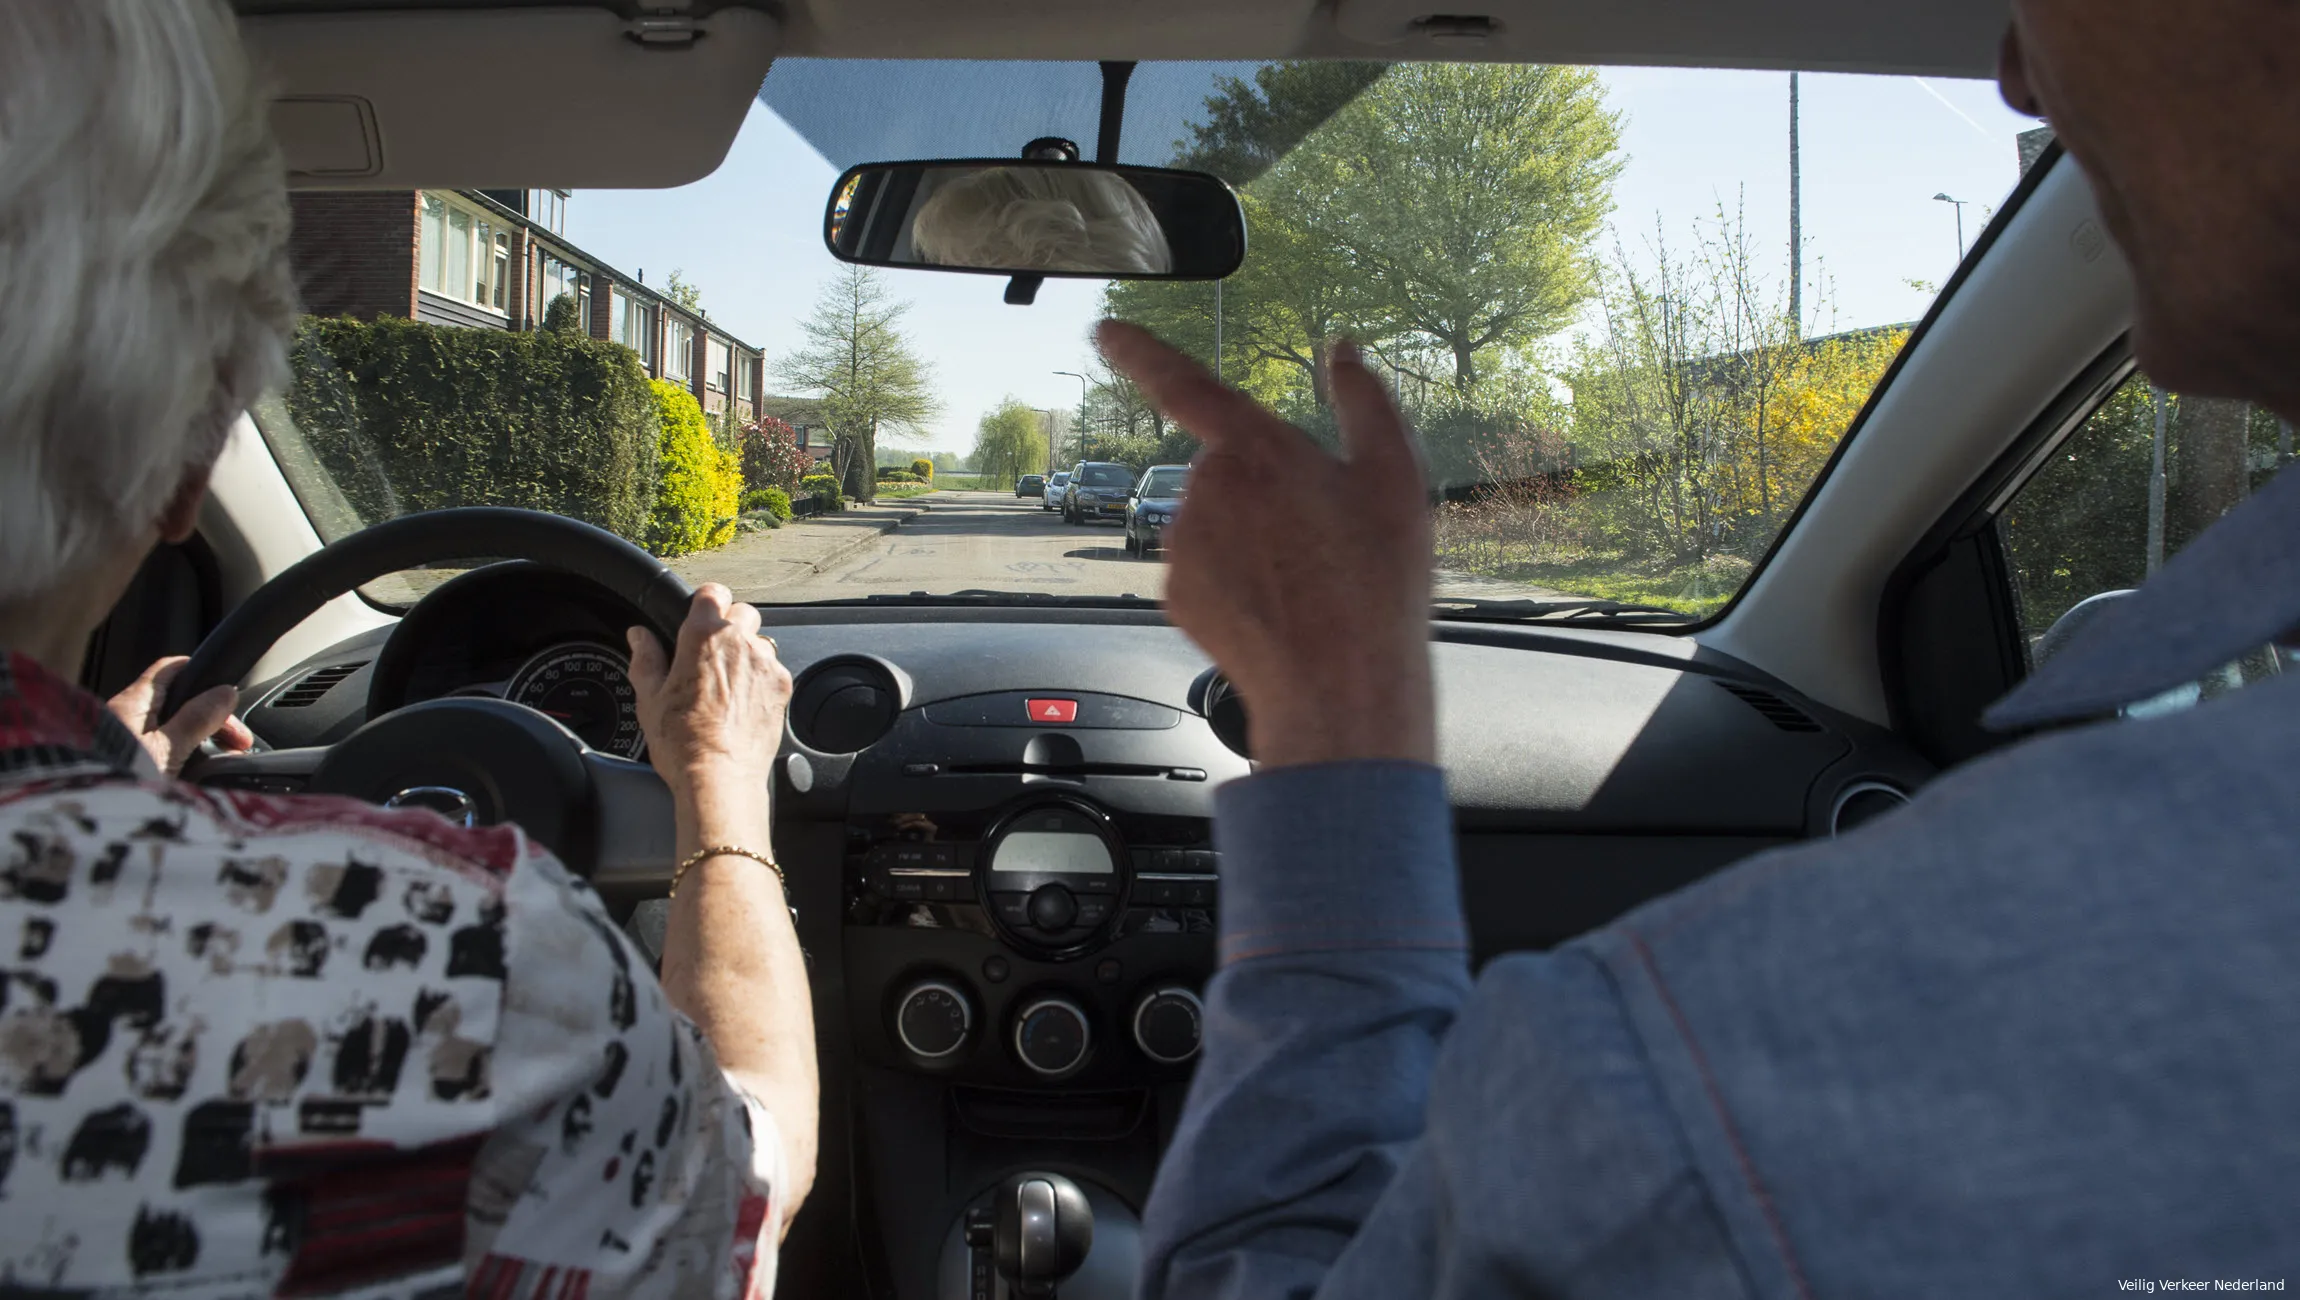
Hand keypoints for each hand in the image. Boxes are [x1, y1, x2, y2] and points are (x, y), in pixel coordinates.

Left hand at [108, 656, 253, 776]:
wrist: (86, 823)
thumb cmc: (116, 785)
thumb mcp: (168, 751)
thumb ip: (197, 719)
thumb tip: (225, 693)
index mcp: (132, 704)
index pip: (170, 669)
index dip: (203, 675)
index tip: (229, 696)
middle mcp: (123, 717)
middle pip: (176, 701)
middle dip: (212, 718)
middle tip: (238, 742)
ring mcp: (122, 742)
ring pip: (170, 728)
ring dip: (200, 741)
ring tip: (222, 763)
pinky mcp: (123, 765)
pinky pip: (160, 752)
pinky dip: (182, 759)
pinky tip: (196, 777)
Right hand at [628, 584, 791, 795]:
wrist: (719, 777)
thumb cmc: (682, 742)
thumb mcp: (649, 697)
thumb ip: (645, 658)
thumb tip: (639, 636)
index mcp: (702, 636)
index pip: (712, 593)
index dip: (705, 602)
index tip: (699, 615)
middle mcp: (739, 642)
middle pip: (741, 613)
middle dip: (728, 626)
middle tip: (710, 654)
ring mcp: (766, 663)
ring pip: (759, 641)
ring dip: (746, 652)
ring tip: (727, 684)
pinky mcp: (782, 685)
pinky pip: (773, 668)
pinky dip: (761, 677)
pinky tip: (742, 703)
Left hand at [1096, 321, 1436, 767]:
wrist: (1339, 689)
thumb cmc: (1374, 587)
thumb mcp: (1395, 478)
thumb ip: (1364, 401)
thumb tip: (1344, 353)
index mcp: (1256, 449)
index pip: (1183, 384)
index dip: (1140, 352)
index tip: (1106, 332)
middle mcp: (1207, 490)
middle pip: (1226, 468)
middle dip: (1263, 491)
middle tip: (1319, 536)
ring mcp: (1183, 545)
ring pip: (1214, 519)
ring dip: (1250, 537)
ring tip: (1305, 578)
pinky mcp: (1173, 592)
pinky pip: (1202, 567)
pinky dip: (1233, 578)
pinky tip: (1275, 604)